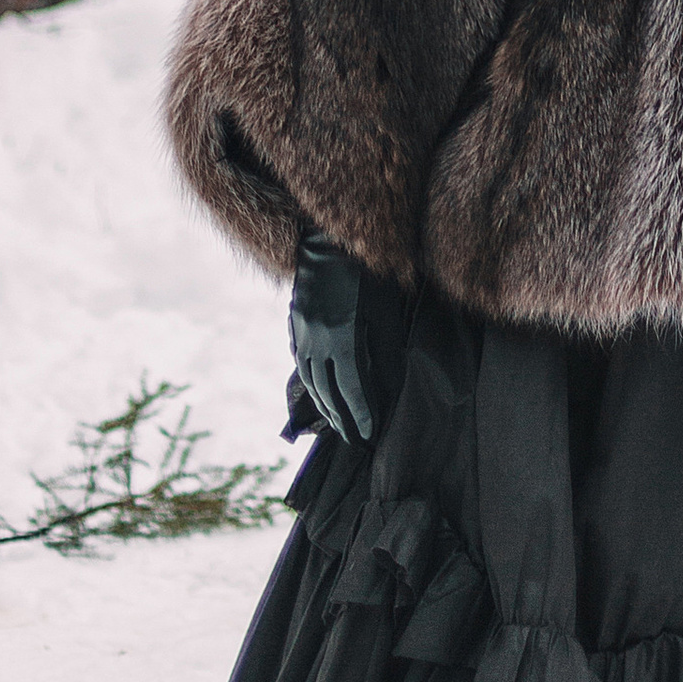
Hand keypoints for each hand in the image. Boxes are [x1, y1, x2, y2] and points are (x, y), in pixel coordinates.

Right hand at [288, 230, 374, 442]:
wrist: (331, 240)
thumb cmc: (370, 275)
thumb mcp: (386, 313)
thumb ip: (384, 352)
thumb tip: (387, 388)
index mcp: (343, 339)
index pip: (352, 389)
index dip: (362, 415)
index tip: (370, 437)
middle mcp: (318, 341)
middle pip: (328, 391)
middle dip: (342, 420)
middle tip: (355, 442)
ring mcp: (302, 331)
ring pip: (310, 379)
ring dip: (323, 405)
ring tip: (335, 425)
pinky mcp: (296, 321)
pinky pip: (300, 359)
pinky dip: (309, 379)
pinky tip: (316, 390)